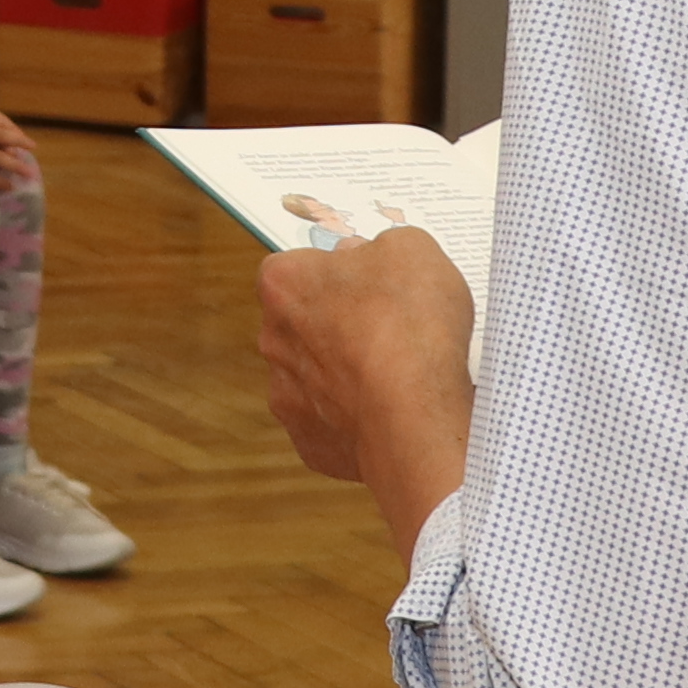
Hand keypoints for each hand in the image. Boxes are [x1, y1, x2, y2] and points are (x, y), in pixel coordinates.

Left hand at [257, 223, 479, 547]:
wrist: (415, 416)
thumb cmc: (410, 324)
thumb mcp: (413, 250)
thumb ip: (385, 246)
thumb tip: (373, 258)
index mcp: (283, 284)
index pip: (300, 267)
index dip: (342, 272)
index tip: (376, 282)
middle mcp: (273, 339)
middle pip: (307, 323)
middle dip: (344, 324)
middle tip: (394, 330)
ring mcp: (287, 396)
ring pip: (319, 376)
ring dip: (351, 374)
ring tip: (402, 378)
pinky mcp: (310, 442)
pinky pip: (334, 423)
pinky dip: (361, 419)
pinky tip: (395, 413)